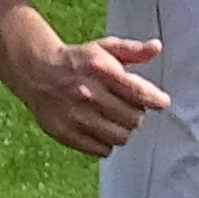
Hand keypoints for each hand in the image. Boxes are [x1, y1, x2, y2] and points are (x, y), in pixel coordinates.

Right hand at [11, 33, 169, 157]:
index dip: (156, 100)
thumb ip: (133, 50)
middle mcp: (89, 94)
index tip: (161, 102)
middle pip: (134, 119)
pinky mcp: (67, 133)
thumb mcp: (104, 48)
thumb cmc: (77, 61)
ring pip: (120, 137)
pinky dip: (105, 142)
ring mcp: (77, 116)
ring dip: (122, 129)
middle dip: (136, 114)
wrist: (38, 71)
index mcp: (102, 70)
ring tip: (113, 118)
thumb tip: (156, 47)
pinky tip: (99, 128)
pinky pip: (102, 149)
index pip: (140, 93)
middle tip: (128, 107)